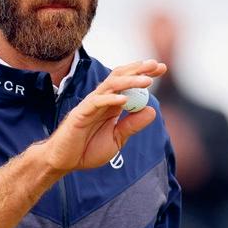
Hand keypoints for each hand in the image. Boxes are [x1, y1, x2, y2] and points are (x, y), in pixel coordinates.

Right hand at [45, 59, 166, 172]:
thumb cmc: (88, 150)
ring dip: (129, 81)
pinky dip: (110, 99)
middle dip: (139, 69)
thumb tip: (152, 110)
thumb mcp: (117, 139)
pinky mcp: (80, 114)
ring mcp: (90, 105)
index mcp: (111, 105)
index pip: (128, 83)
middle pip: (120, 77)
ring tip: (147, 81)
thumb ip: (132, 125)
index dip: (144, 74)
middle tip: (157, 65)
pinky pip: (96, 102)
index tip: (162, 68)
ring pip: (110, 86)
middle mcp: (101, 100)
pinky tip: (124, 100)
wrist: (65, 161)